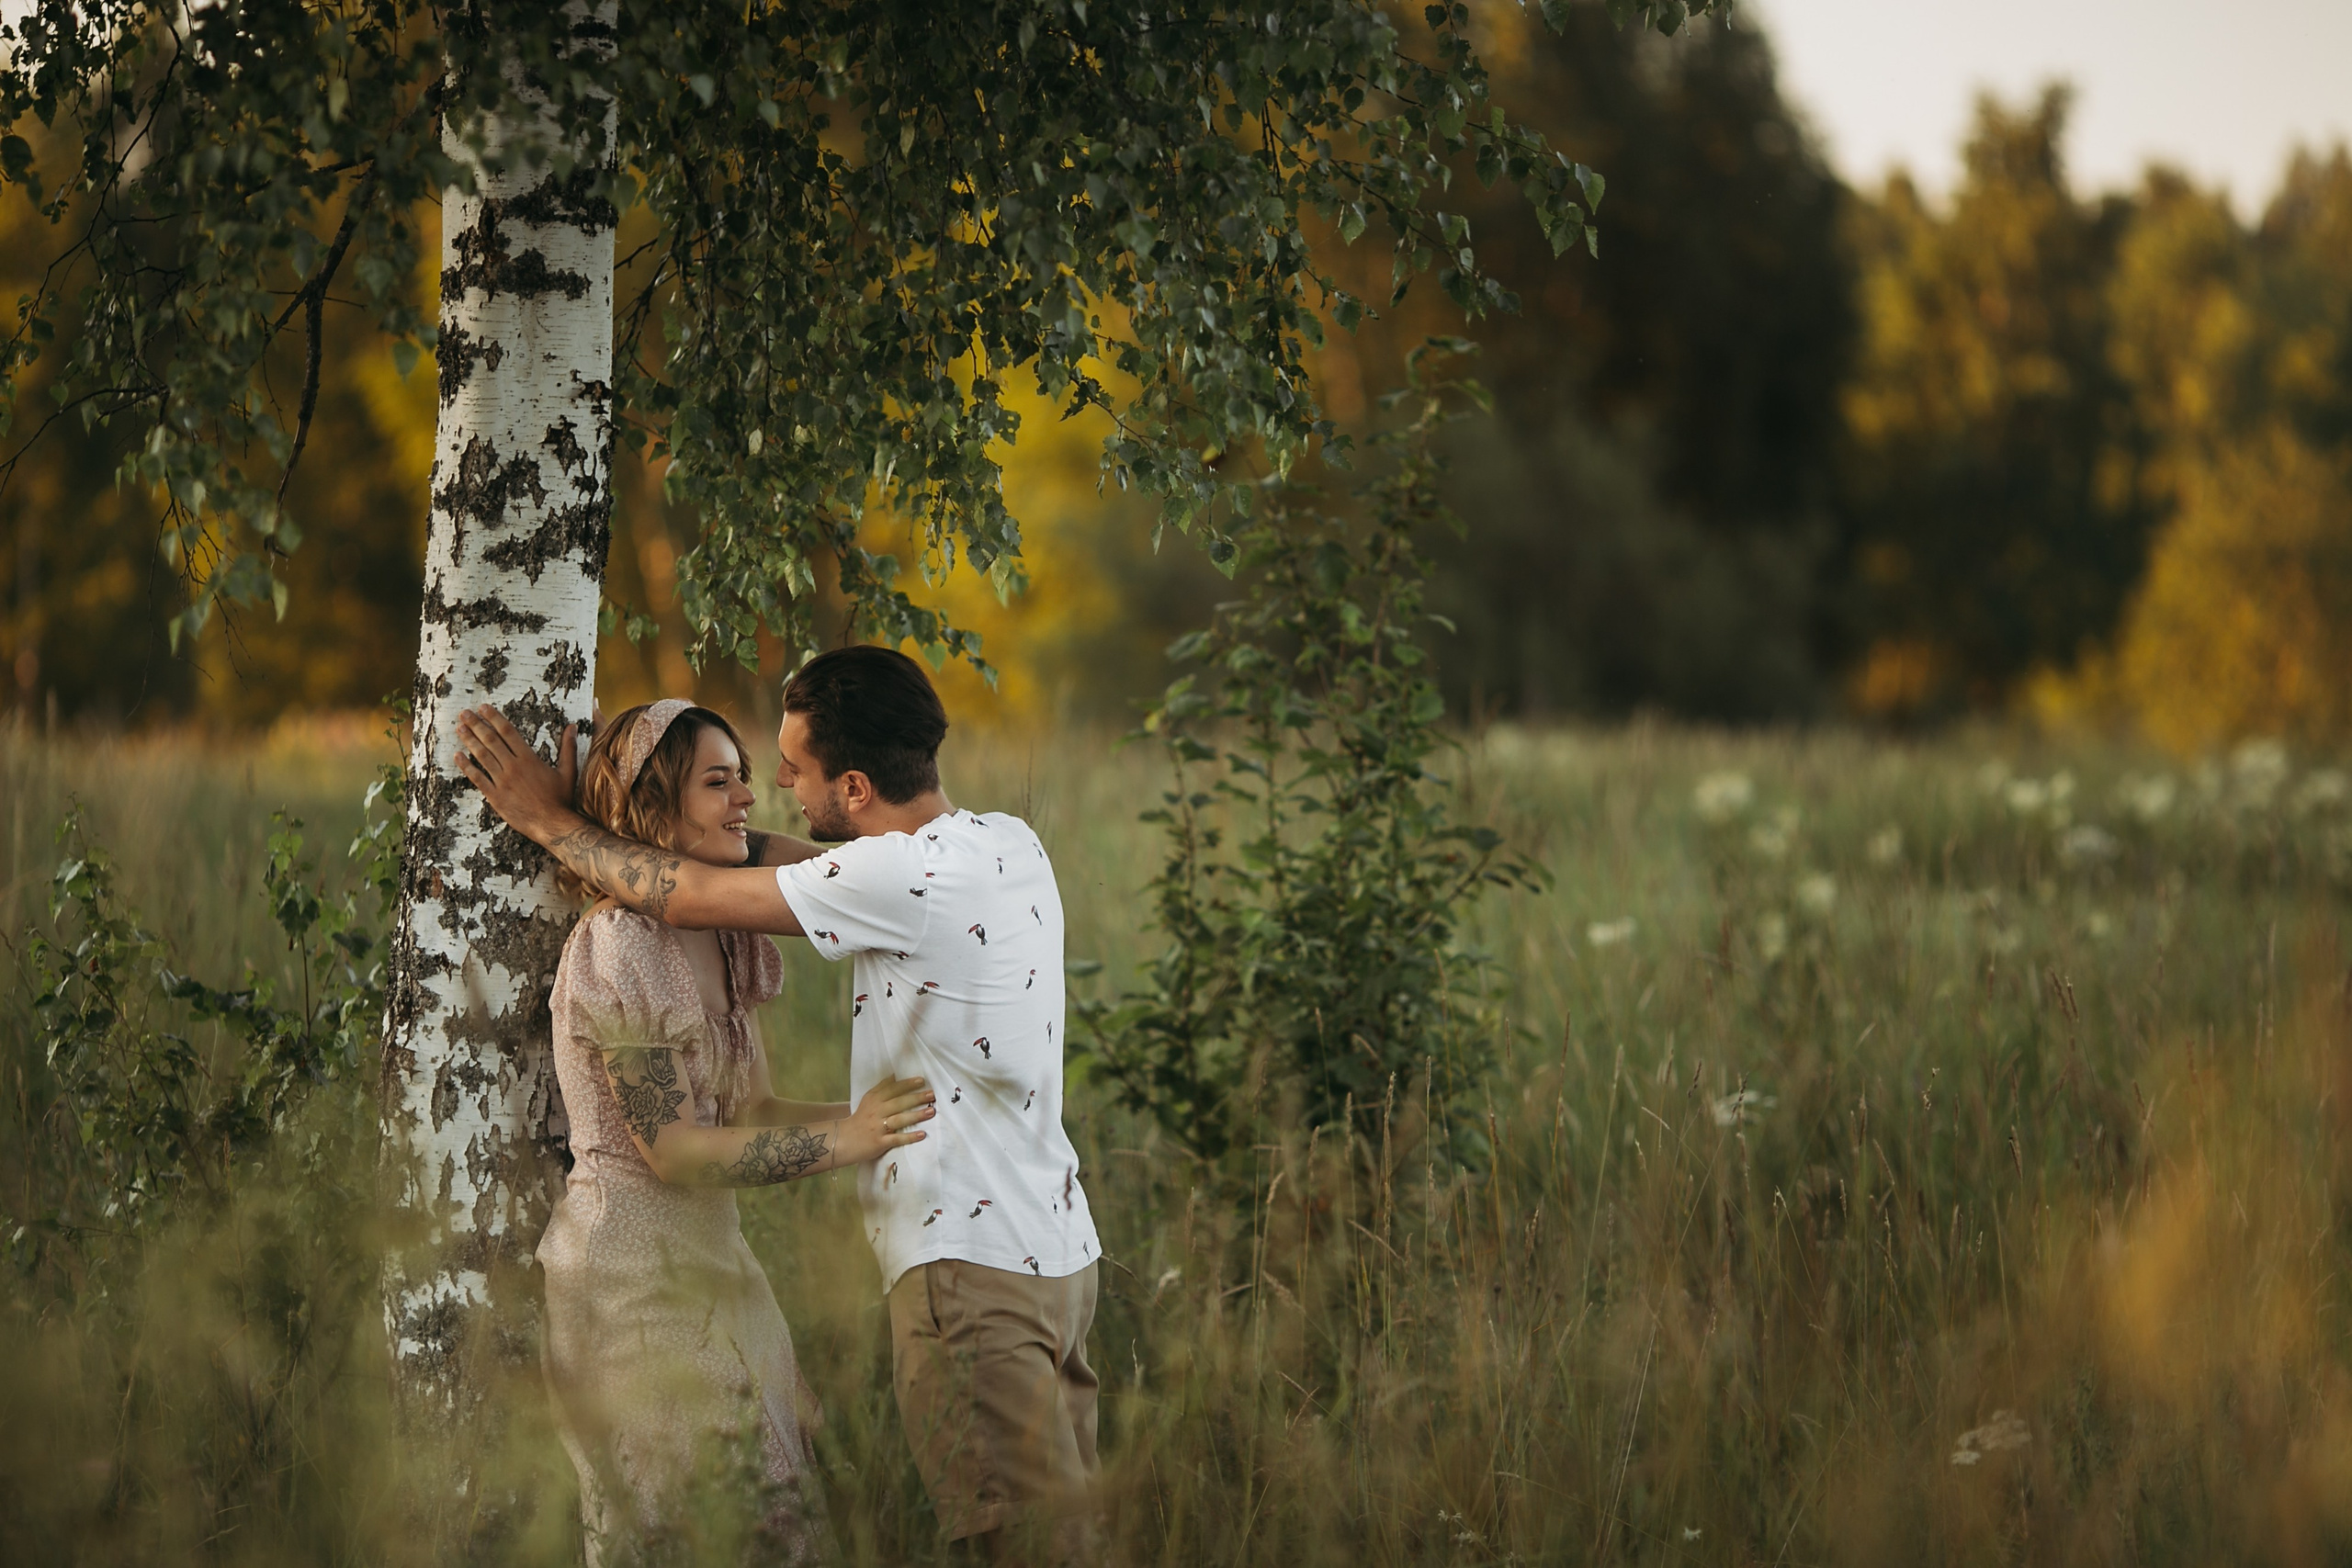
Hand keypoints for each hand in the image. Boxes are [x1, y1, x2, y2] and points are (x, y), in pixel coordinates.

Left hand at [454, 705, 579, 842]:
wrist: (553, 825)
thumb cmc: (562, 800)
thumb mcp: (568, 772)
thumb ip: (568, 748)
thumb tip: (572, 727)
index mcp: (529, 759)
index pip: (508, 732)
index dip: (494, 718)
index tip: (484, 708)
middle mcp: (513, 767)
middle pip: (491, 740)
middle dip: (476, 725)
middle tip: (464, 713)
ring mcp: (502, 782)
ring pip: (482, 756)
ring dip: (469, 740)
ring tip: (459, 728)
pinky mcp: (495, 797)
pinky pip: (477, 779)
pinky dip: (466, 767)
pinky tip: (458, 756)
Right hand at [835, 1075, 935, 1165]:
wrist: (843, 1140)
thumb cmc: (860, 1119)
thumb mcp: (868, 1100)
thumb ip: (882, 1087)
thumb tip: (895, 1074)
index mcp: (874, 1100)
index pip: (892, 1089)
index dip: (907, 1084)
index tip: (922, 1081)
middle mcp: (876, 1112)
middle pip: (898, 1103)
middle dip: (916, 1098)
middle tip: (932, 1095)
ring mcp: (878, 1127)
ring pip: (899, 1119)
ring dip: (916, 1116)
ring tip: (931, 1112)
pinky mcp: (879, 1142)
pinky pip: (896, 1139)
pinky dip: (909, 1137)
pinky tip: (922, 1134)